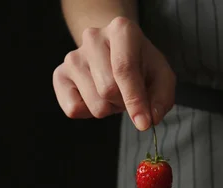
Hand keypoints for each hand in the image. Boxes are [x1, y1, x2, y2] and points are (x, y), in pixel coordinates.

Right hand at [53, 17, 175, 129]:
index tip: (143, 123)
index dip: (135, 100)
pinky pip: (73, 109)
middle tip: (128, 93)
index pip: (124, 68)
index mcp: (122, 29)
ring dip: (109, 108)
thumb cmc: (141, 65)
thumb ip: (162, 98)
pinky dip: (89, 112)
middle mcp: (93, 37)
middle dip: (123, 102)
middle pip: (108, 89)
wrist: (115, 52)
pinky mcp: (59, 74)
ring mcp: (73, 56)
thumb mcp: (161, 76)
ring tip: (113, 92)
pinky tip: (96, 96)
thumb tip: (149, 119)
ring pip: (94, 103)